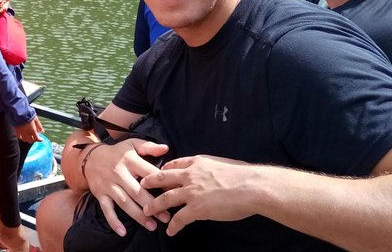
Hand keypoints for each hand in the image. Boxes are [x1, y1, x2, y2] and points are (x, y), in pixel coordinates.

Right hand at [16, 116, 43, 142]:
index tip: (41, 139)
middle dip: (34, 140)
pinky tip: (23, 136)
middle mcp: (27, 132)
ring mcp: (21, 132)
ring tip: (30, 136)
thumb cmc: (27, 114)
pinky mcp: (17, 131)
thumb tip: (42, 131)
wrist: (19, 112)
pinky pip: (19, 137)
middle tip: (35, 137)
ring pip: (25, 140)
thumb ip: (39, 126)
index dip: (40, 139)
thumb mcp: (36, 119)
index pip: (37, 138)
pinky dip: (22, 138)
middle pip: (31, 140)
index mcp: (32, 130)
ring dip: (28, 139)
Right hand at [85, 139, 169, 236]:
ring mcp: (109, 185)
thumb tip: (166, 148)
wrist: (91, 158)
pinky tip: (123, 232)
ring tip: (152, 225)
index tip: (173, 194)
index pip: (148, 173)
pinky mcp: (100, 194)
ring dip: (138, 215)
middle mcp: (119, 173)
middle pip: (137, 191)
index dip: (161, 184)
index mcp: (130, 160)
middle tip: (166, 217)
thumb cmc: (116, 153)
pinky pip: (107, 209)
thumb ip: (149, 147)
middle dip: (152, 205)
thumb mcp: (132, 144)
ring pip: (124, 202)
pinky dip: (114, 221)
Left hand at [141, 155, 255, 235]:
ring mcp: (191, 192)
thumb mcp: (221, 163)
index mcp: (197, 162)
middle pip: (163, 178)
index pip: (175, 164)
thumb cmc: (243, 175)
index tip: (159, 172)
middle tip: (141, 186)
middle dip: (150, 182)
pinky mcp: (197, 208)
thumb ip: (209, 169)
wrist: (251, 186)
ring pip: (166, 198)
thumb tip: (210, 174)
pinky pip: (180, 218)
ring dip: (154, 205)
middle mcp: (190, 175)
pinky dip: (173, 225)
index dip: (165, 169)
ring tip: (147, 211)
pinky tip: (170, 230)